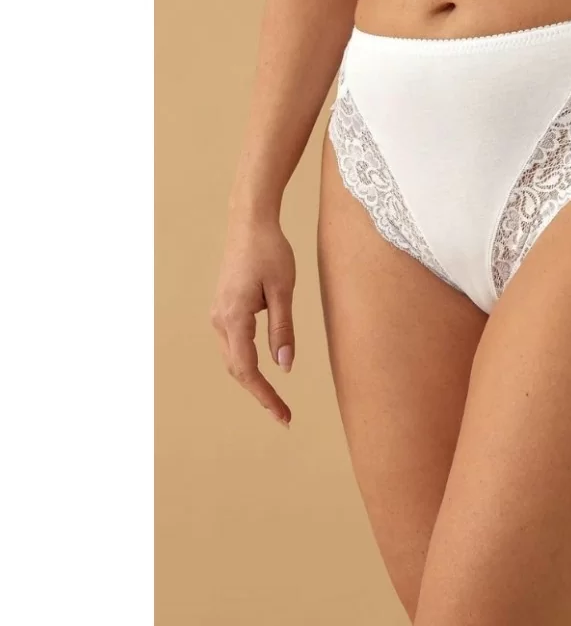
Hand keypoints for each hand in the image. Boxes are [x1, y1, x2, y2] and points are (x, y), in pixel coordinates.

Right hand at [210, 215, 295, 427]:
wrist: (250, 223)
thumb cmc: (271, 251)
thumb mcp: (284, 289)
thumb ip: (283, 328)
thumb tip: (284, 365)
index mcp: (234, 317)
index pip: (247, 369)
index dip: (265, 395)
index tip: (283, 416)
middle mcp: (220, 319)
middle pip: (237, 369)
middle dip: (259, 393)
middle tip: (285, 415)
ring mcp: (218, 314)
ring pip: (233, 358)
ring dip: (252, 379)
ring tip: (275, 399)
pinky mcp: (223, 308)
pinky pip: (233, 343)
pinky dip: (247, 361)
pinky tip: (263, 369)